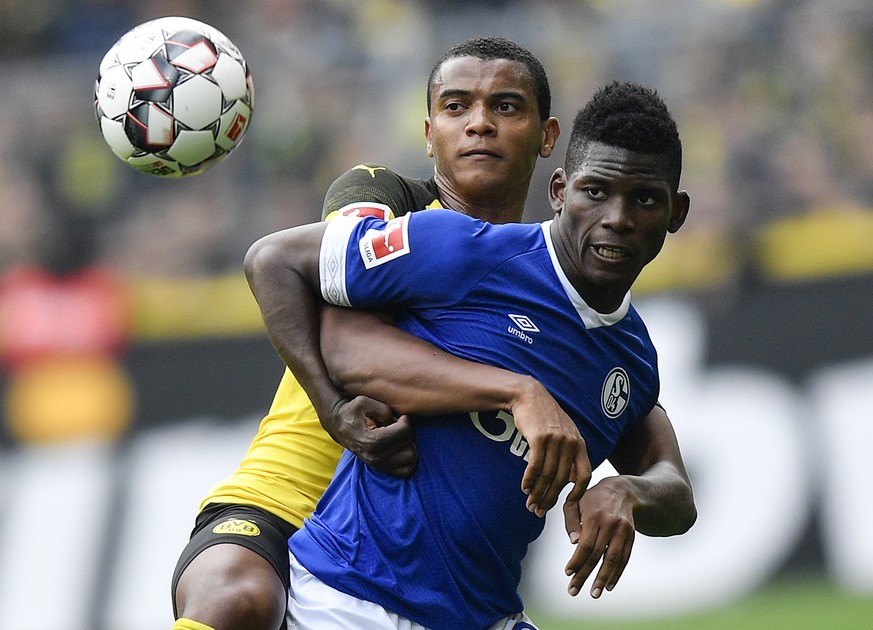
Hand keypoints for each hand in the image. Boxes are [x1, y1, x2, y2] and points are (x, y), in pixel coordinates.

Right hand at [328, 395, 418, 476]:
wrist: (338, 426)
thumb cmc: (352, 411)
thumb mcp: (364, 401)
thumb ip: (384, 409)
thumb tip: (401, 420)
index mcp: (372, 441)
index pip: (404, 431)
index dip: (405, 420)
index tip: (398, 416)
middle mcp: (375, 457)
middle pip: (409, 444)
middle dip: (406, 433)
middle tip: (396, 426)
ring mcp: (378, 465)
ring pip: (411, 459)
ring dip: (408, 445)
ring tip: (398, 436)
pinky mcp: (381, 469)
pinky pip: (407, 469)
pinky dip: (407, 458)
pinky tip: (399, 446)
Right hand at [510, 379, 590, 516]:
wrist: (530, 396)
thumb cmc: (545, 417)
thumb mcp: (565, 433)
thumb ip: (570, 454)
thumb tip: (570, 480)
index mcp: (579, 444)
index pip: (585, 475)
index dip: (579, 493)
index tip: (568, 504)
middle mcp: (570, 443)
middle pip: (563, 479)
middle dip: (550, 498)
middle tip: (539, 510)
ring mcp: (555, 440)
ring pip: (548, 475)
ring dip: (537, 492)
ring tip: (530, 503)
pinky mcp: (539, 437)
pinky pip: (535, 465)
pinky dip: (529, 479)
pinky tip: (524, 487)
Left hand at [563, 477, 634, 597]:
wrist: (622, 491)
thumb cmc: (592, 498)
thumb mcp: (575, 501)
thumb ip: (571, 521)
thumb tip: (573, 544)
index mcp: (595, 516)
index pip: (586, 544)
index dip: (577, 560)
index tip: (567, 573)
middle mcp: (611, 524)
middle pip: (598, 554)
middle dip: (585, 574)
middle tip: (573, 591)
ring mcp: (623, 531)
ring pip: (614, 559)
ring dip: (604, 578)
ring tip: (595, 593)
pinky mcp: (631, 537)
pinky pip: (625, 558)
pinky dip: (617, 573)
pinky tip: (609, 585)